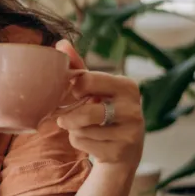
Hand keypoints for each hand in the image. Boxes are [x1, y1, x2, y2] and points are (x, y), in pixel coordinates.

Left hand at [53, 40, 144, 168]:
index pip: (86, 81)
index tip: (80, 94)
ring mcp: (130, 132)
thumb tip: (61, 43)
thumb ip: (79, 67)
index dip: (75, 89)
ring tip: (87, 128)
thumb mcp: (96, 89)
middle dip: (70, 116)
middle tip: (72, 117)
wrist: (124, 151)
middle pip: (84, 110)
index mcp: (127, 86)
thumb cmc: (105, 112)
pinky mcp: (120, 151)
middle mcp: (133, 108)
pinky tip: (93, 142)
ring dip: (74, 129)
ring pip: (79, 128)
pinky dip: (78, 141)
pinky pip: (81, 142)